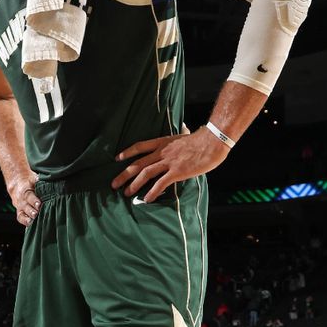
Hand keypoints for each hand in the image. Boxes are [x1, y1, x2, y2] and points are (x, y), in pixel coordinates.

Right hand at [7, 174, 39, 226]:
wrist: (17, 183)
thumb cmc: (30, 182)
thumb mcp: (35, 179)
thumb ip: (42, 182)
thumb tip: (54, 183)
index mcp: (25, 190)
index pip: (29, 196)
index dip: (34, 201)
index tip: (39, 204)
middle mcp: (21, 200)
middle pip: (25, 207)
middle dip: (31, 211)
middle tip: (36, 214)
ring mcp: (20, 207)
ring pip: (22, 214)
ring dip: (27, 219)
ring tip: (32, 222)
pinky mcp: (20, 213)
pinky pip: (21, 219)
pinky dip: (25, 222)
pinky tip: (31, 225)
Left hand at [112, 127, 228, 201]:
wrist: (212, 142)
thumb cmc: (202, 139)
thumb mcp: (185, 134)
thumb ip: (181, 134)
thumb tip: (185, 127)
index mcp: (162, 143)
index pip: (140, 146)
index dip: (127, 152)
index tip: (117, 158)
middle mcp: (162, 152)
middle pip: (138, 163)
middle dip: (124, 174)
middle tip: (114, 184)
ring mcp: (169, 162)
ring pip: (146, 173)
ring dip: (134, 184)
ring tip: (126, 193)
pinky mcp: (177, 172)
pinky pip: (161, 183)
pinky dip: (152, 192)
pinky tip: (146, 199)